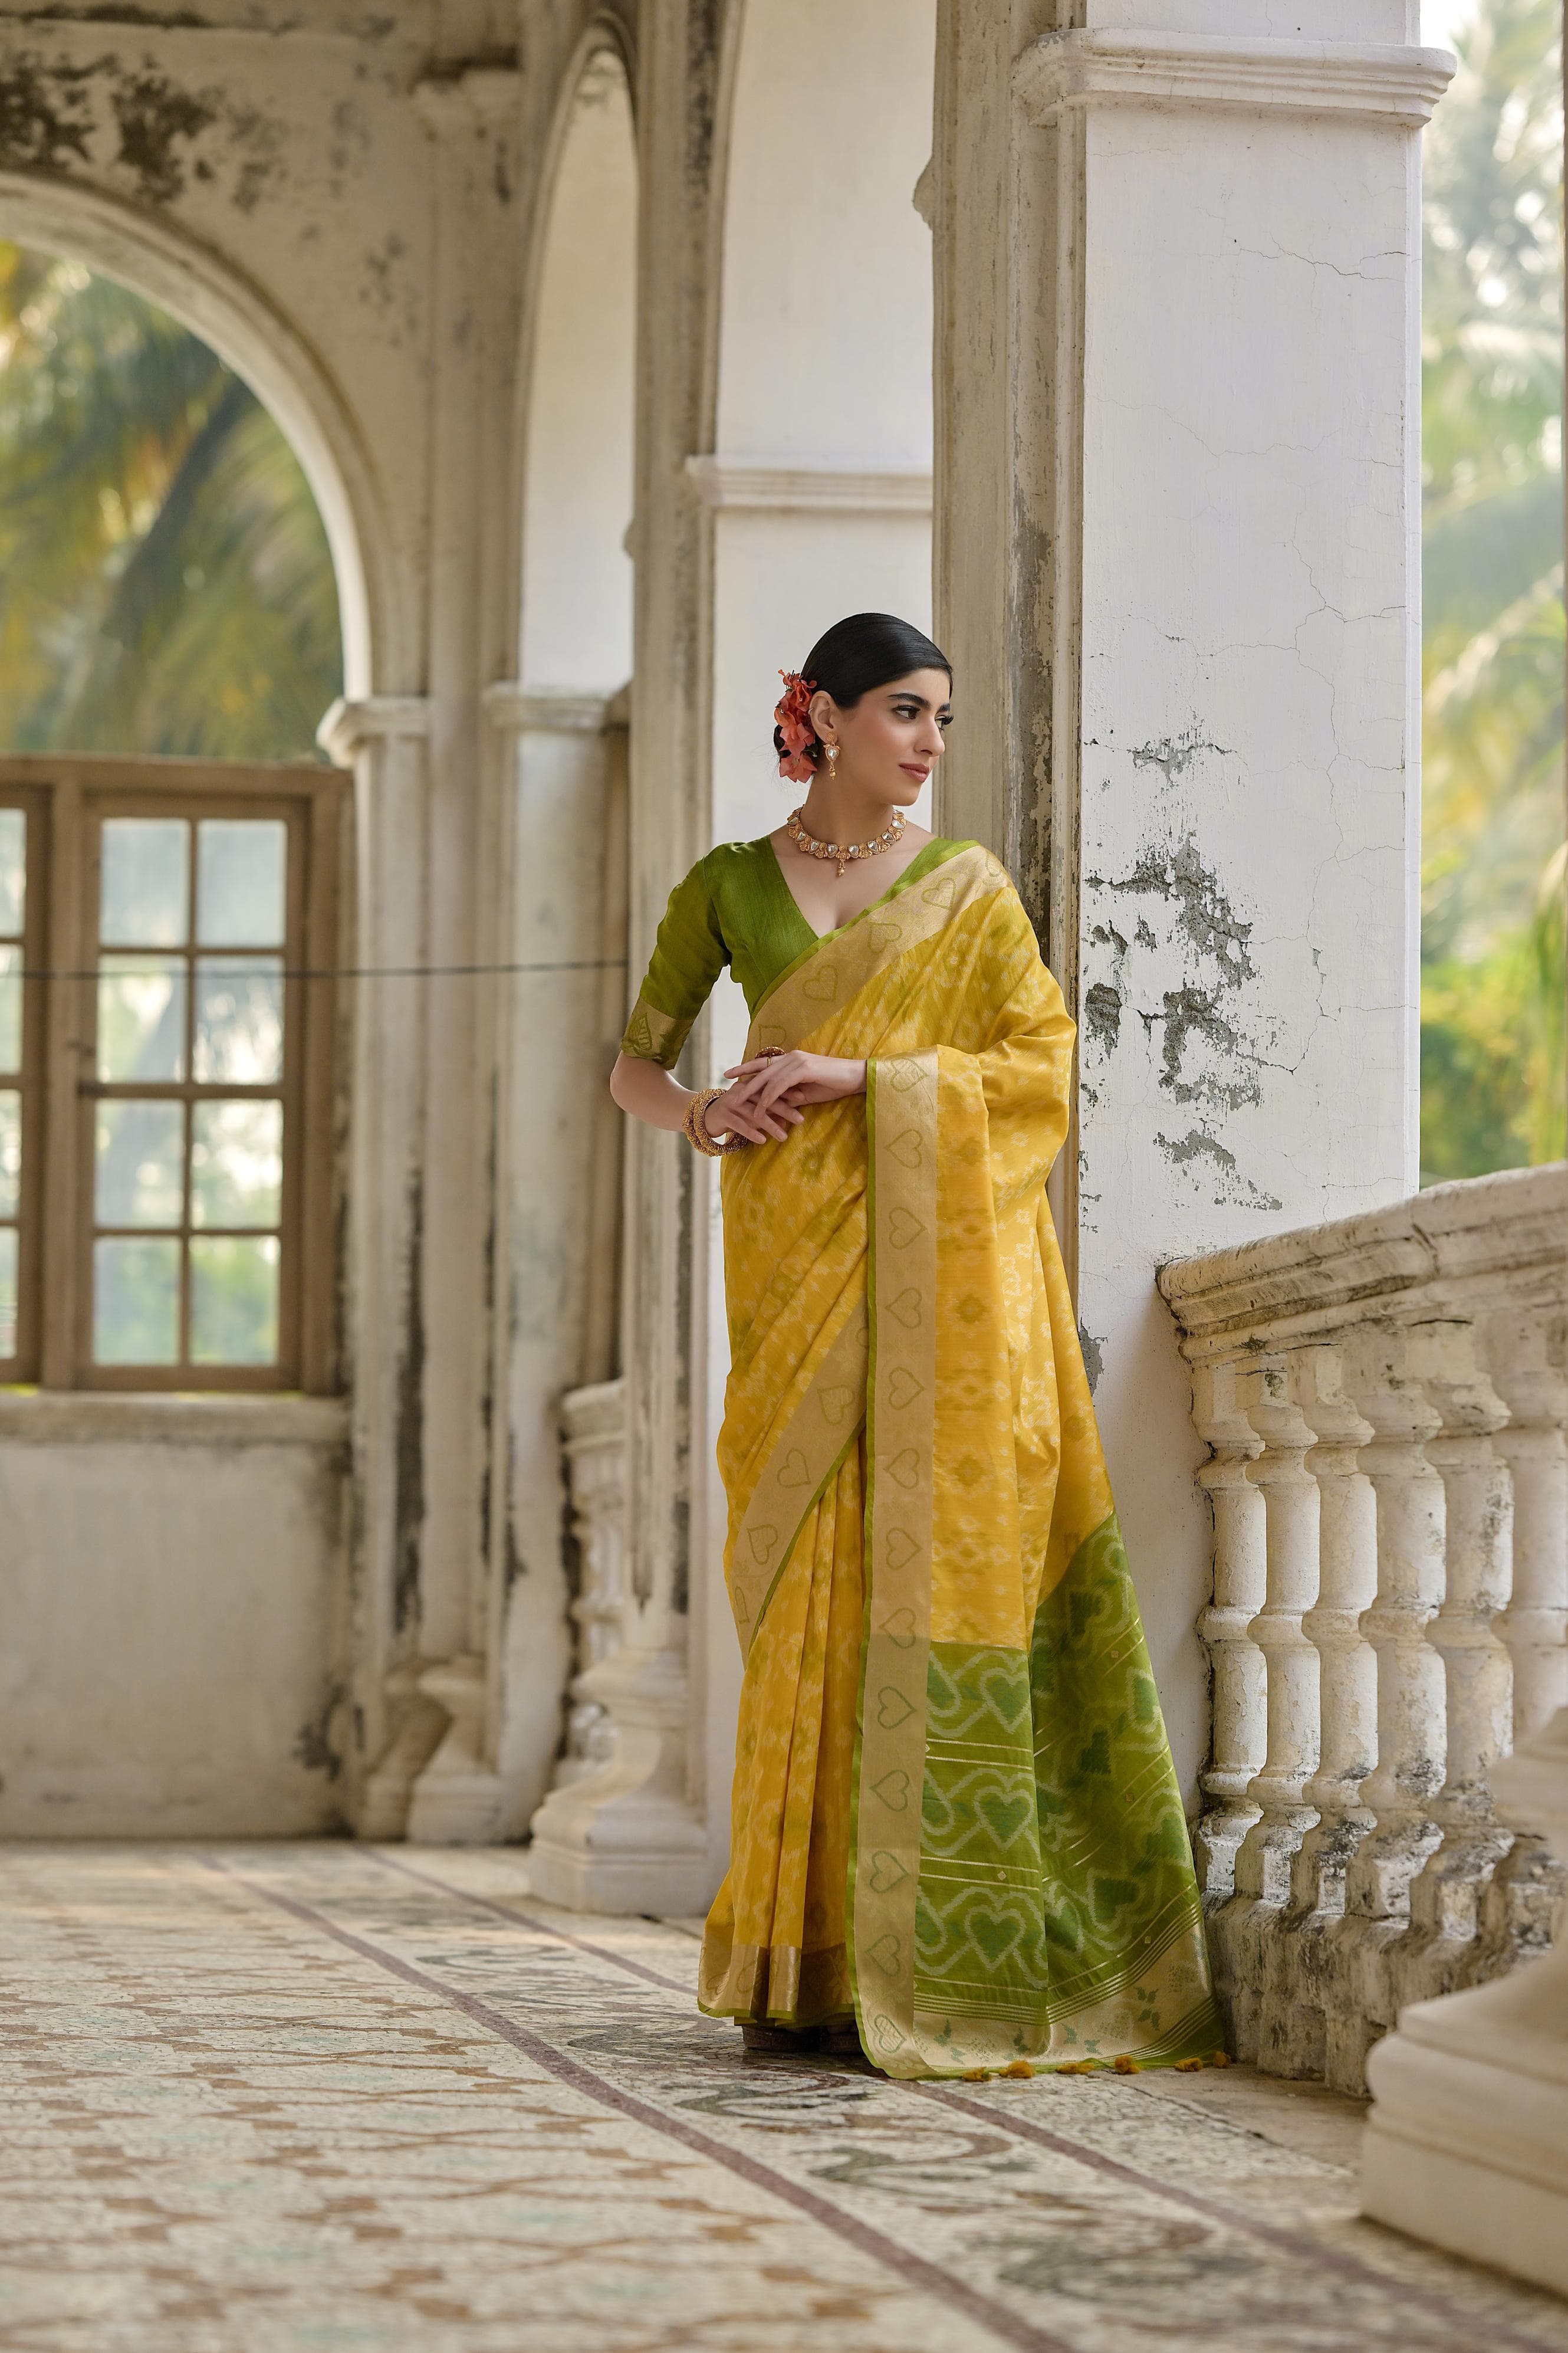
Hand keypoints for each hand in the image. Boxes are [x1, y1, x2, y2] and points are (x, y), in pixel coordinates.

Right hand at [701, 1077, 801, 1145]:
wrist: (707, 1117)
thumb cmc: (737, 1114)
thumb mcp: (755, 1111)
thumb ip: (771, 1112)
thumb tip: (791, 1119)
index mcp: (750, 1084)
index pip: (773, 1086)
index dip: (789, 1091)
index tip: (806, 1098)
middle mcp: (741, 1090)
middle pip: (766, 1098)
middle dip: (785, 1109)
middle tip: (800, 1120)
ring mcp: (731, 1101)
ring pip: (754, 1113)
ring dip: (771, 1125)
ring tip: (784, 1137)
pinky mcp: (723, 1114)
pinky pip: (739, 1124)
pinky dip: (752, 1132)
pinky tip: (763, 1140)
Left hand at [719, 1050, 867, 1140]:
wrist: (856, 1078)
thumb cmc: (834, 1085)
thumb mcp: (806, 1092)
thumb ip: (789, 1096)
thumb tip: (775, 1106)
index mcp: (791, 1059)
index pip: (763, 1062)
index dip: (745, 1067)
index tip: (729, 1074)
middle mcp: (791, 1057)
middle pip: (760, 1070)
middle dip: (741, 1081)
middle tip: (726, 1091)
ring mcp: (797, 1061)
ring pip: (767, 1079)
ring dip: (751, 1093)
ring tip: (737, 1104)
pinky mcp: (803, 1069)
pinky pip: (779, 1086)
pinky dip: (768, 1099)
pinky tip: (760, 1109)